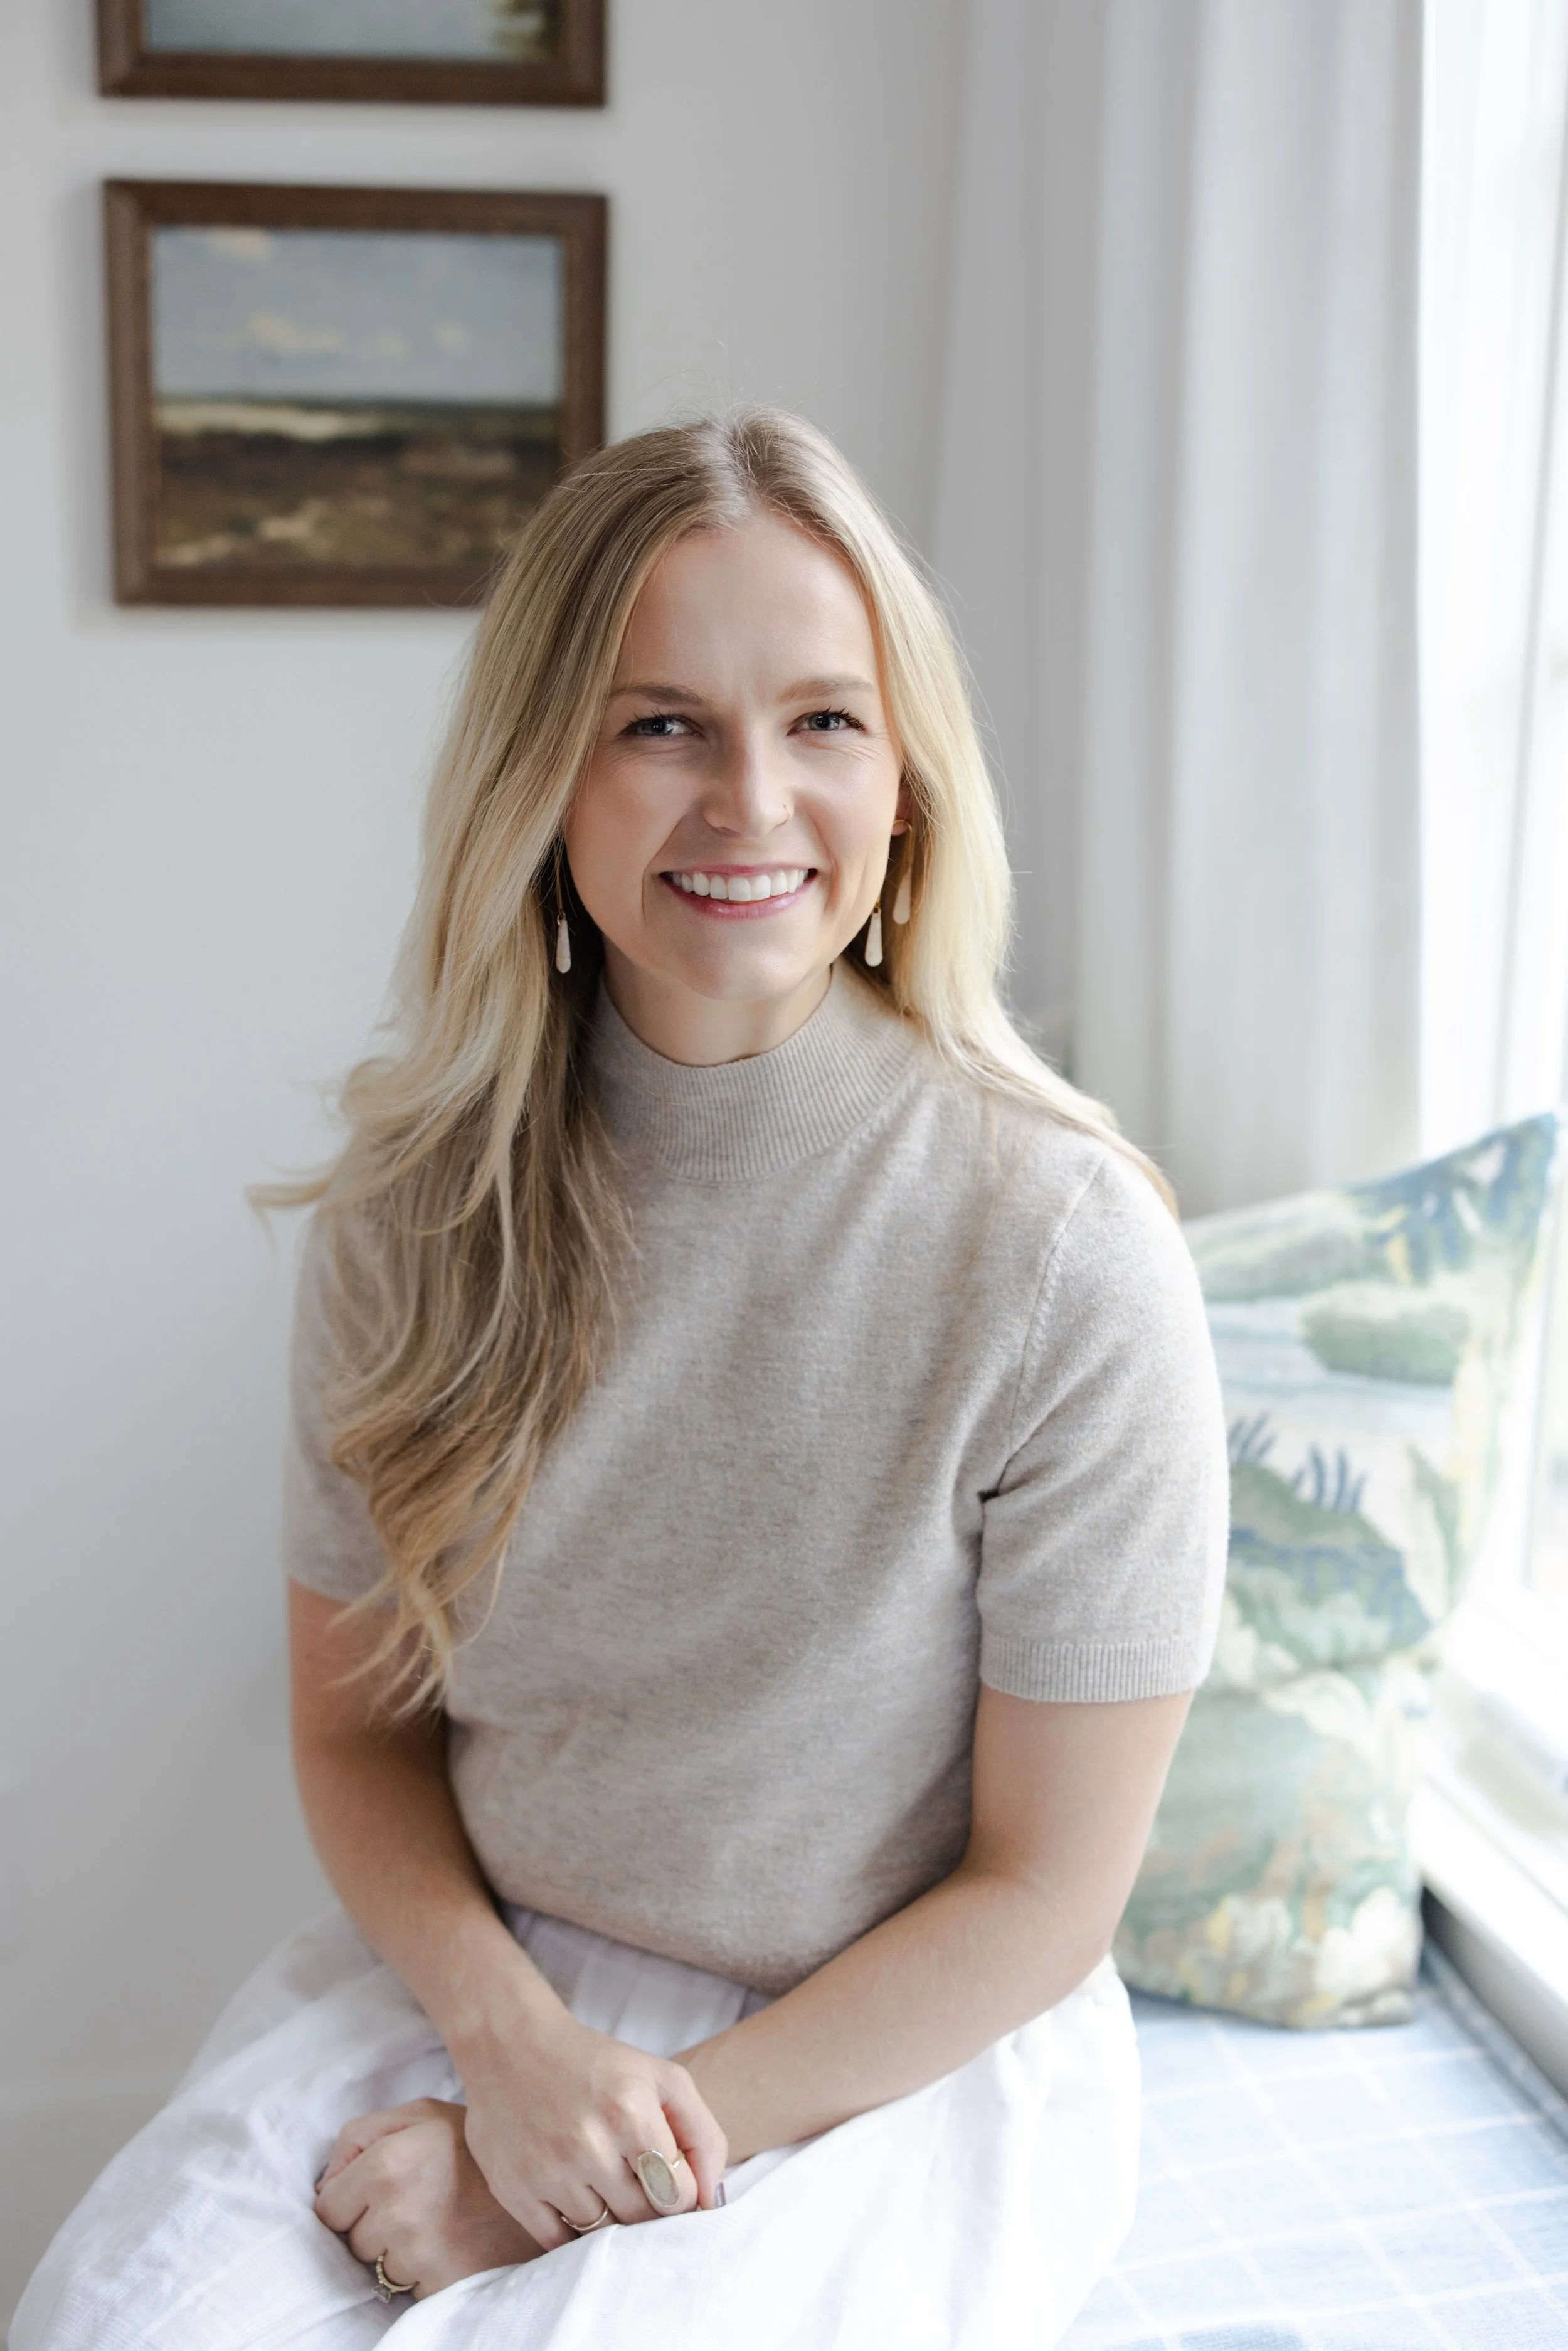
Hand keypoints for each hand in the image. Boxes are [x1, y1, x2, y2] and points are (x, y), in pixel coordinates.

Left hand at [314, 2099, 539, 2299]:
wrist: (544, 2185)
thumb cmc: (474, 2148)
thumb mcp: (423, 2115)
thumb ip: (363, 2134)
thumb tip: (325, 2182)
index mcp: (388, 2160)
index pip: (328, 2206)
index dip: (352, 2199)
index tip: (384, 2191)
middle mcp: (397, 2208)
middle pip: (351, 2240)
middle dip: (375, 2226)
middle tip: (420, 2203)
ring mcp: (418, 2251)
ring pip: (378, 2268)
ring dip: (400, 2253)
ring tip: (439, 2223)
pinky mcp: (439, 2283)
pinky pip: (408, 2288)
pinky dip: (425, 2274)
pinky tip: (451, 2247)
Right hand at [450, 1997, 727, 2249]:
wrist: (510, 2046)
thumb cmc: (597, 2065)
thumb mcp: (662, 2078)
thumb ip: (703, 2134)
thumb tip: (711, 2199)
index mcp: (631, 2112)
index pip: (679, 2196)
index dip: (682, 2194)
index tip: (671, 2181)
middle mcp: (589, 2145)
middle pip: (642, 2218)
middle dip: (648, 2207)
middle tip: (637, 2181)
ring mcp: (548, 2171)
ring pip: (602, 2234)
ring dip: (609, 2216)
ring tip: (601, 2180)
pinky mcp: (515, 2190)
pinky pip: (558, 2242)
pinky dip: (572, 2230)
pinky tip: (573, 2195)